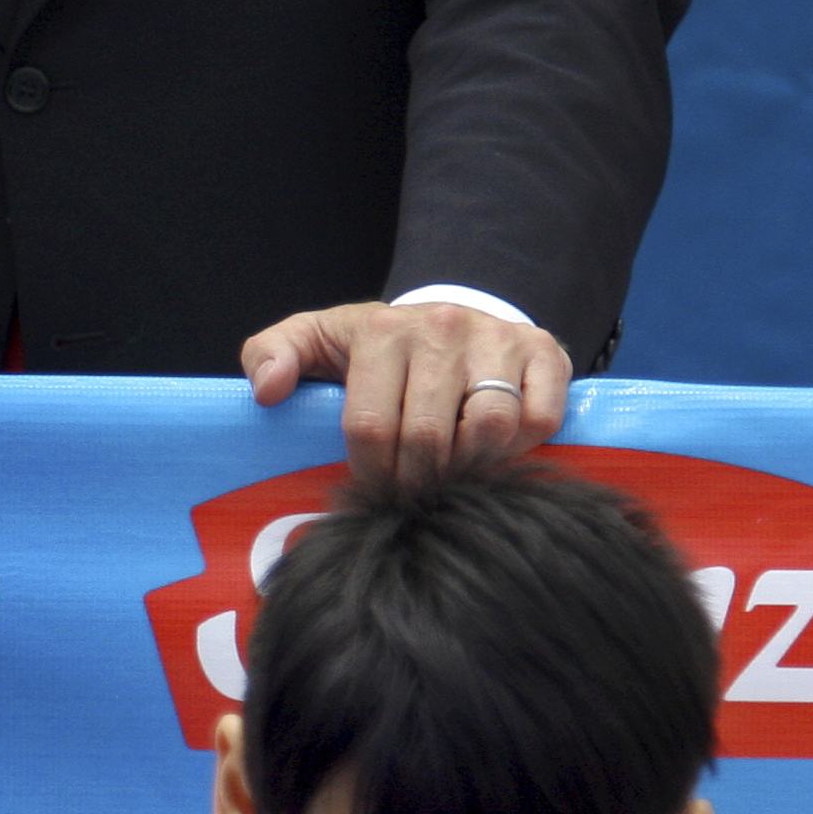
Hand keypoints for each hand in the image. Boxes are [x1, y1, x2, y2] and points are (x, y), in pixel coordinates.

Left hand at [240, 299, 572, 482]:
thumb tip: (267, 390)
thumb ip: (270, 354)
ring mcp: (498, 337)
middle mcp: (443, 327)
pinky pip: (539, 418)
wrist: (444, 320)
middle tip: (409, 493)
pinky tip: (489, 450)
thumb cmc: (371, 347)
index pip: (370, 427)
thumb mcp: (313, 341)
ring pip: (489, 428)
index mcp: (382, 332)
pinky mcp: (545, 351)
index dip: (370, 473)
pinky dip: (518, 447)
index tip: (372, 486)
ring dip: (467, 467)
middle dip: (414, 480)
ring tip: (448, 474)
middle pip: (429, 436)